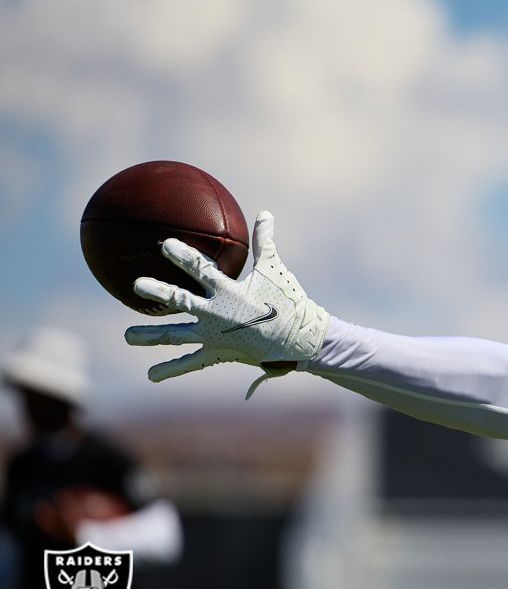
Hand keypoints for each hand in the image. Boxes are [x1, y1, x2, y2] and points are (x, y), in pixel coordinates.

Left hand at [125, 211, 328, 388]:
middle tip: (136, 285)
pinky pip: (191, 363)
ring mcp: (213, 336)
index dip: (182, 255)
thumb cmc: (288, 302)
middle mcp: (215, 314)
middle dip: (157, 291)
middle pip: (180, 300)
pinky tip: (152, 375)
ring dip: (150, 336)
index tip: (165, 245)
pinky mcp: (217, 353)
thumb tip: (265, 213)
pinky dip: (172, 369)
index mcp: (228, 291)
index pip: (200, 269)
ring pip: (176, 335)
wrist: (298, 340)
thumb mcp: (275, 270)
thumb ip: (265, 242)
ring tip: (128, 337)